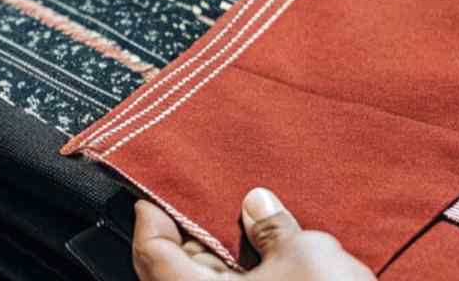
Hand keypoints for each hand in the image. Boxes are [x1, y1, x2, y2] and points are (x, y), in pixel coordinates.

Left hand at [132, 188, 373, 280]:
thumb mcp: (306, 253)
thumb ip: (274, 224)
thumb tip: (258, 203)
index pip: (151, 250)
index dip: (153, 214)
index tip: (158, 187)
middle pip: (181, 268)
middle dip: (202, 228)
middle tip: (220, 193)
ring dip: (236, 253)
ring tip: (258, 217)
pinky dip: (255, 273)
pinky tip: (278, 251)